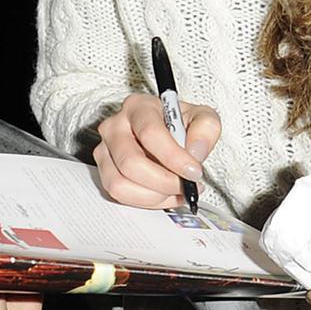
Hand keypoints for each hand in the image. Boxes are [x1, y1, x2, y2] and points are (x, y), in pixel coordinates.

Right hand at [91, 92, 217, 209]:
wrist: (169, 134)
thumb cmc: (181, 125)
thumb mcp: (203, 118)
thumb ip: (206, 129)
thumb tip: (195, 152)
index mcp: (138, 107)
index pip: (150, 133)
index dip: (173, 157)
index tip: (193, 171)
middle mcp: (115, 126)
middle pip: (131, 162)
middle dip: (163, 182)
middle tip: (185, 186)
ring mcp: (105, 150)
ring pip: (120, 184)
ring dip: (153, 196)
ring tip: (176, 191)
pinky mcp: (104, 172)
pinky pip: (119, 195)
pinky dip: (146, 202)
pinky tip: (165, 195)